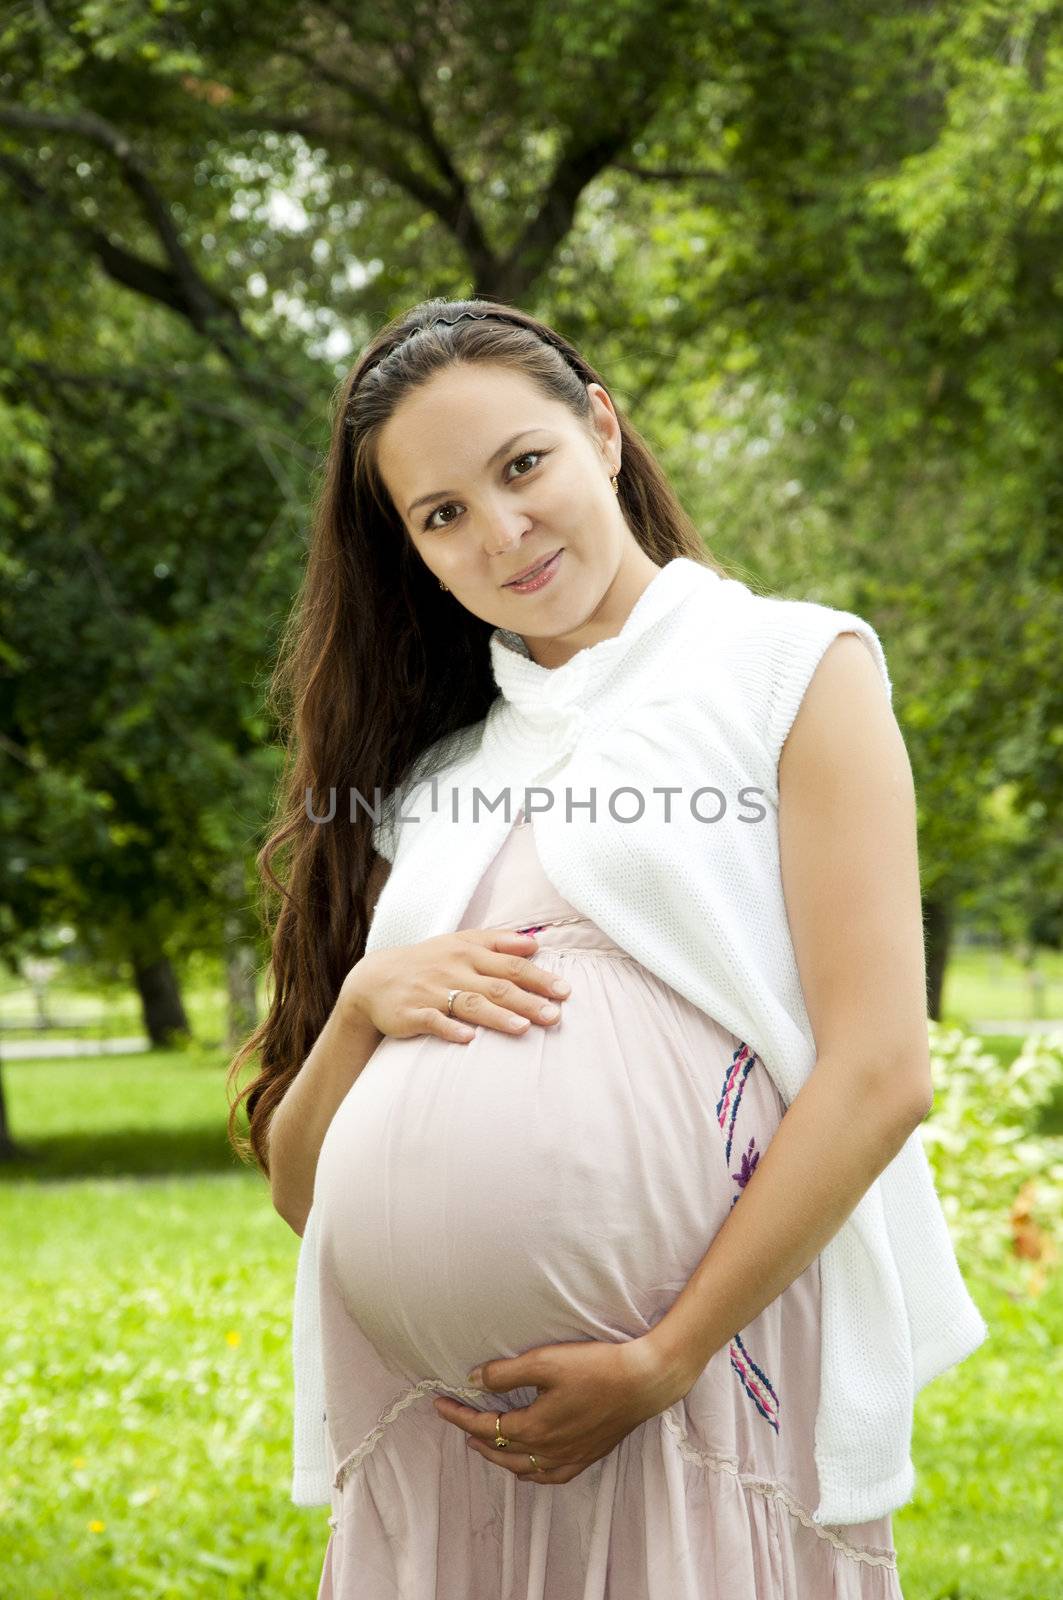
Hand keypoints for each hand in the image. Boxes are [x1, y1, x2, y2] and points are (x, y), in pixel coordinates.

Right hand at [341, 927, 570, 1043]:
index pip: (510, 963)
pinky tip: (469, 1039)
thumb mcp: (460, 942)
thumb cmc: (428, 962)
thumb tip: (535, 942)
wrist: (374, 979)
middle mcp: (453, 969)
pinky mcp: (412, 1013)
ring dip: (497, 1016)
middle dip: (527, 1000)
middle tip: (555, 1015)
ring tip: (523, 1028)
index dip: (538, 977)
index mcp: (468, 951)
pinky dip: (450, 1029)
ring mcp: (432, 991)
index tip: (564, 991)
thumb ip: (498, 941)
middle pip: (496, 985)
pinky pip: (433, 1021)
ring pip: (469, 1003)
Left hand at [431, 1335, 682, 1484]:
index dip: (458, 1416)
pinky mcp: (587, 1457)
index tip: (439, 1404)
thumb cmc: (595, 1367)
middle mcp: (548, 1451)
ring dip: (498, 1456)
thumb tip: (473, 1380)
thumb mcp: (545, 1361)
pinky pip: (549, 1476)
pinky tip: (528, 1467)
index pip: (484, 1427)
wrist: (643, 1382)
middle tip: (457, 1420)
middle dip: (473, 1436)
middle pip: (500, 1450)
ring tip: (482, 1443)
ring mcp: (569, 1458)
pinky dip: (530, 1473)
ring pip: (522, 1468)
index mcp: (534, 1428)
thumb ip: (505, 1373)